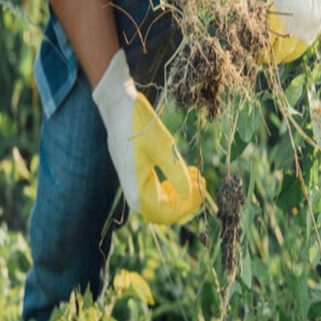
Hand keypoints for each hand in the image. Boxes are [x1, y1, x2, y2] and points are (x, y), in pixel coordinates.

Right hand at [92, 50, 205, 223]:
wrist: (119, 106)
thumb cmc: (139, 126)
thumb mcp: (164, 148)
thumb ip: (176, 175)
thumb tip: (189, 195)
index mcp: (137, 191)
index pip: (164, 213)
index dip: (186, 206)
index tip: (202, 190)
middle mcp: (133, 191)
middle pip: (163, 209)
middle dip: (186, 199)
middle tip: (202, 181)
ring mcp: (134, 182)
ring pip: (161, 200)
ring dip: (181, 191)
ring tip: (196, 174)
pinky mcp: (136, 173)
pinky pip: (156, 188)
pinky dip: (173, 183)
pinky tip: (186, 171)